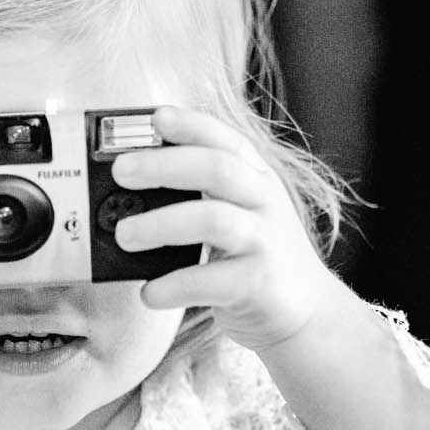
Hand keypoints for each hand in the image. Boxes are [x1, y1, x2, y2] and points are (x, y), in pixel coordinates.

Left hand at [108, 107, 332, 351]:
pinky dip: (172, 286)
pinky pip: (210, 280)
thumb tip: (130, 188)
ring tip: (125, 235)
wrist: (306, 310)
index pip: (227, 140)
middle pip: (217, 170)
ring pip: (213, 220)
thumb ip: (201, 193)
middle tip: (122, 171)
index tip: (156, 118)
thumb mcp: (242, 212)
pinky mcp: (257, 285)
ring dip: (160, 224)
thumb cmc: (256, 256)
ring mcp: (264, 242)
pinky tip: (150, 292)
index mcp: (257, 178)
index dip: (192, 125)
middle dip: (164, 165)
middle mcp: (265, 202)